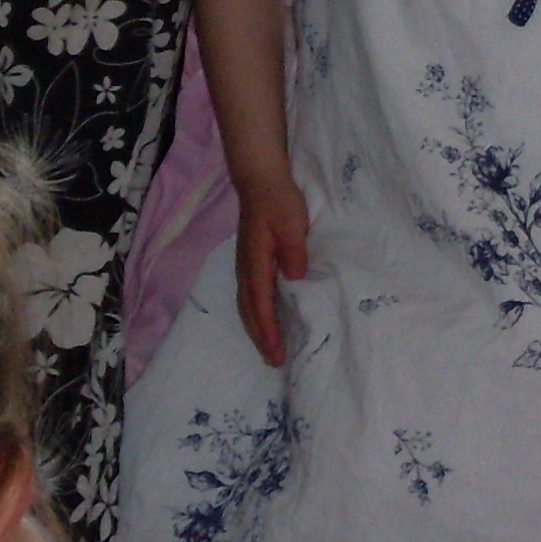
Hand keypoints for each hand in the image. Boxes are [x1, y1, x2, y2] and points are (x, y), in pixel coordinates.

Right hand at [235, 175, 313, 368]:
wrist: (260, 179)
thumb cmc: (279, 200)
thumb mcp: (292, 223)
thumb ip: (294, 251)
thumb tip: (295, 279)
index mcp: (256, 263)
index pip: (261, 305)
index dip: (268, 331)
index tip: (276, 353)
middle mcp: (246, 269)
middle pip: (249, 311)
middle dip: (260, 338)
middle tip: (273, 361)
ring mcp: (245, 265)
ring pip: (247, 305)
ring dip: (256, 328)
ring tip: (269, 348)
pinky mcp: (250, 260)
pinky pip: (250, 295)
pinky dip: (255, 314)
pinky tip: (266, 318)